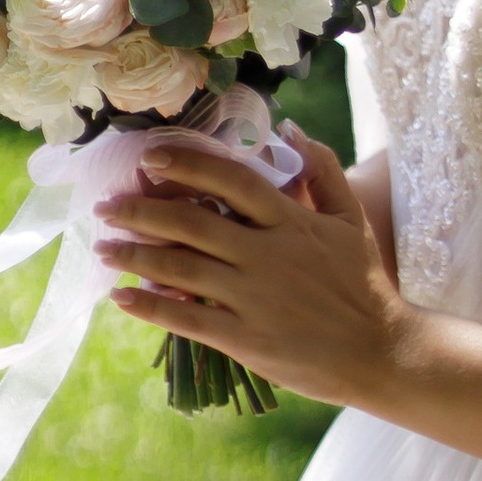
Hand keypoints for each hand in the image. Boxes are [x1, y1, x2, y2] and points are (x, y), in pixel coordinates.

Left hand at [95, 127, 414, 411]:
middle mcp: (266, 253)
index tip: (150, 158)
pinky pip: (185, 318)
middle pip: (192, 223)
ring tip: (102, 248)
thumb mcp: (351, 218)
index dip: (187, 165)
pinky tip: (121, 299)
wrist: (378, 351)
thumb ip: (323, 170)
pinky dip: (149, 307)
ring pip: (180, 268)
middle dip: (142, 211)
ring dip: (134, 256)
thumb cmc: (363, 283)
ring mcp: (253, 297)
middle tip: (106, 207)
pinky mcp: (244, 338)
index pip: (231, 181)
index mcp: (291, 220)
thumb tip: (289, 129)